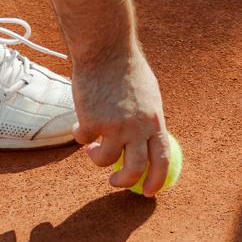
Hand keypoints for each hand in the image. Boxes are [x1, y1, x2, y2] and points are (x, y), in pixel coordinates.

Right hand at [71, 50, 170, 196]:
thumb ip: (149, 121)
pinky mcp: (91, 121)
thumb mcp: (150, 96)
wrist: (106, 50)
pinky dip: (79, 134)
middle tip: (113, 182)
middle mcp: (137, 127)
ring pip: (104, 160)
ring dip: (95, 157)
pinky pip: (83, 140)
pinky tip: (79, 123)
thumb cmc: (127, 70)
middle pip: (134, 169)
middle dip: (123, 183)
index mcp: (155, 121)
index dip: (157, 180)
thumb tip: (148, 144)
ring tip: (91, 148)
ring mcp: (114, 126)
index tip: (149, 191)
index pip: (162, 160)